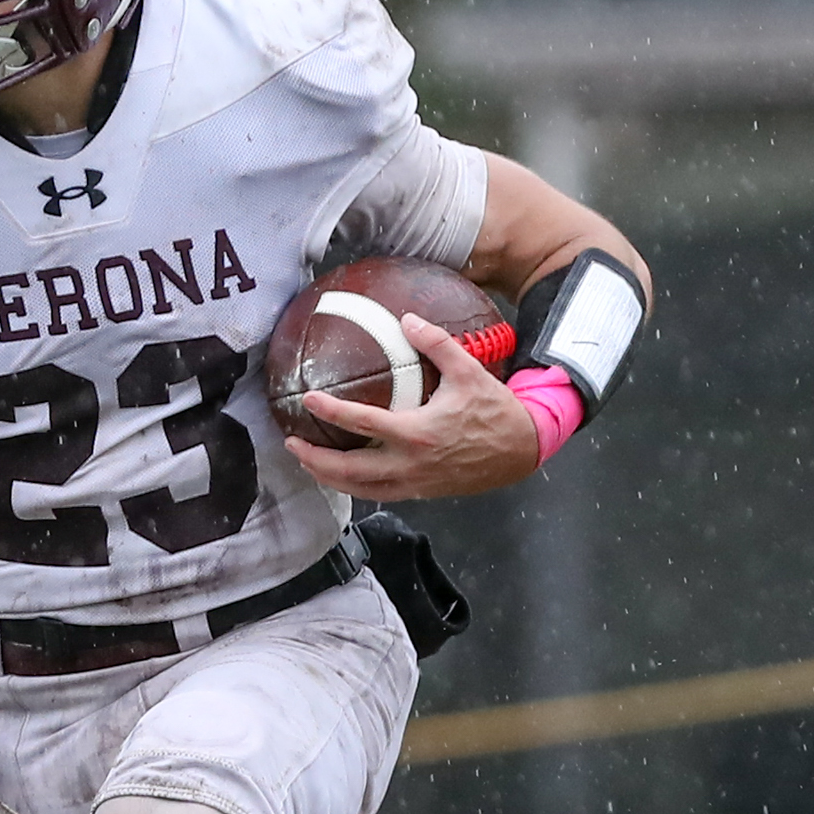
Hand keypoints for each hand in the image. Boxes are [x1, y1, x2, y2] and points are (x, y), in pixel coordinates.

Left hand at [283, 313, 541, 500]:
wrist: (521, 451)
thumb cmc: (495, 411)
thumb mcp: (469, 370)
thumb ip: (436, 343)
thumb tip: (407, 320)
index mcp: (417, 433)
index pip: (362, 423)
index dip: (330, 411)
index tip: (306, 398)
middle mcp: (411, 464)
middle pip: (350, 470)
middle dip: (316, 460)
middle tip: (292, 444)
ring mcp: (416, 483)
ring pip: (362, 489)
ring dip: (331, 478)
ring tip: (309, 463)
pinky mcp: (423, 492)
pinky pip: (381, 493)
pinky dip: (357, 486)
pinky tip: (345, 475)